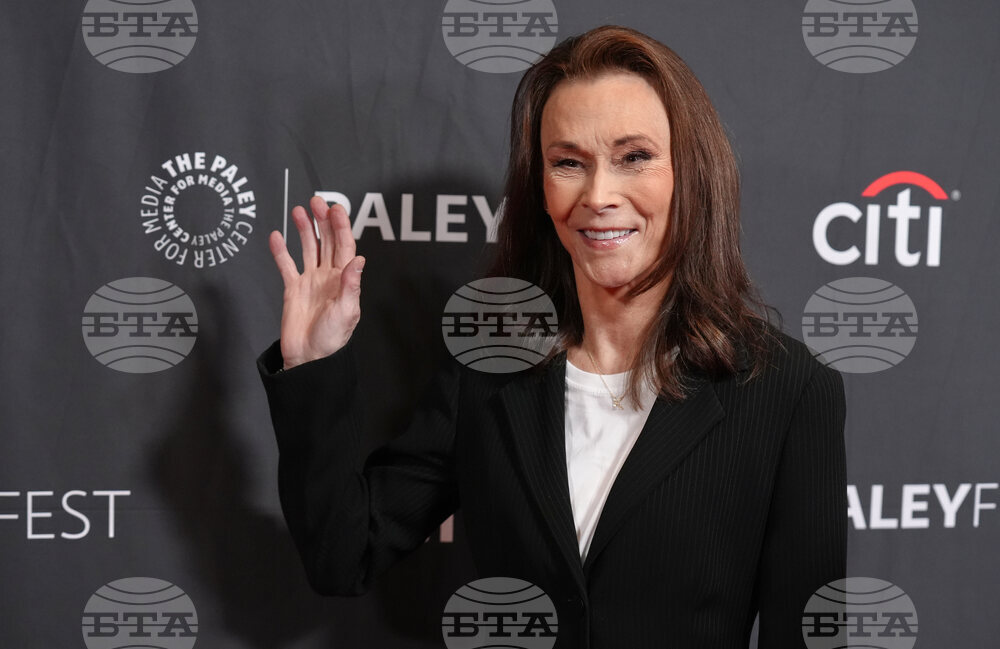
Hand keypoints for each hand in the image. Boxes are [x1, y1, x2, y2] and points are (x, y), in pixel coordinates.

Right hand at [269, 196, 365, 369]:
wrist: (309, 358)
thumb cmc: (332, 339)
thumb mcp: (346, 312)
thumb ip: (351, 285)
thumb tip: (358, 260)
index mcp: (344, 280)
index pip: (345, 246)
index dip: (341, 227)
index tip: (336, 209)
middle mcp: (328, 277)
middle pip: (327, 242)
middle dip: (323, 221)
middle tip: (317, 202)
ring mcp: (310, 281)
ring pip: (308, 248)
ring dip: (305, 229)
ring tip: (299, 211)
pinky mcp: (292, 289)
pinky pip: (286, 265)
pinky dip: (281, 251)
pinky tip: (277, 236)